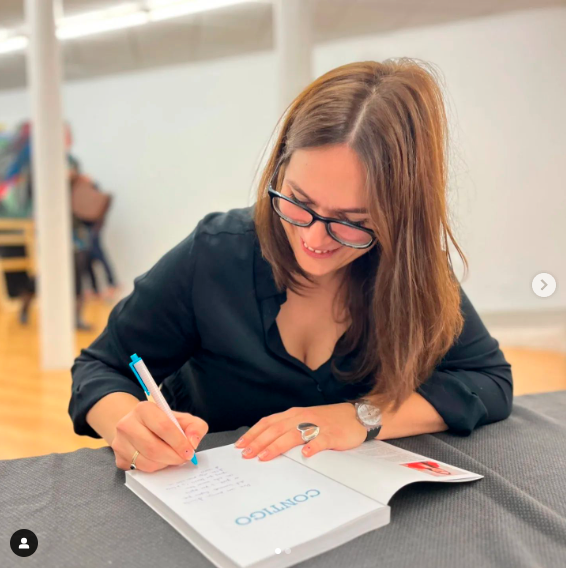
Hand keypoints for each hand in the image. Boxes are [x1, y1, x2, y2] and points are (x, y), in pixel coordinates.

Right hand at [111, 401, 208, 471]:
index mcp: (144, 409)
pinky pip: (140, 470)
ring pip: (147, 461)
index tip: (190, 451)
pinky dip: (155, 468)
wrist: (139, 426)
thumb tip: (193, 442)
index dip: (179, 442)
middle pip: (153, 447)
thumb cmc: (163, 422)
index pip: (163, 427)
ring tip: (173, 458)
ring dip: (165, 463)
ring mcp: (120, 443)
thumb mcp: (182, 419)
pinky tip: (160, 460)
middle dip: (173, 456)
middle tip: (184, 458)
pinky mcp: (119, 459)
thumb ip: (195, 426)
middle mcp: (127, 424)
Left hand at [234, 403, 366, 460]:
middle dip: (259, 442)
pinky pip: (321, 441)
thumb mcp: (304, 420)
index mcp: (293, 414)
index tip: (240, 445)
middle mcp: (302, 417)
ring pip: (293, 434)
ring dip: (277, 445)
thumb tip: (264, 442)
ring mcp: (317, 426)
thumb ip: (287, 428)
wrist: (355, 416)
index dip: (253, 433)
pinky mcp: (332, 435)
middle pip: (276, 429)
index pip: (268, 422)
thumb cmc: (327, 421)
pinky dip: (312, 446)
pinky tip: (305, 455)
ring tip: (265, 457)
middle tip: (247, 455)